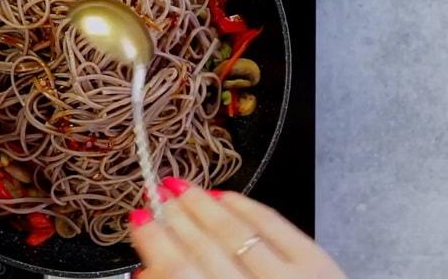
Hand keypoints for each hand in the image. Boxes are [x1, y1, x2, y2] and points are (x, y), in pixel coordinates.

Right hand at [129, 177, 346, 278]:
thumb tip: (147, 268)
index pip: (179, 273)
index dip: (156, 242)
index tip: (139, 220)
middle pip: (205, 248)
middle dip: (174, 216)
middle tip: (155, 194)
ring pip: (235, 230)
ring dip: (202, 204)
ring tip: (180, 187)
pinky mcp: (317, 264)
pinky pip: (273, 223)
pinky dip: (245, 205)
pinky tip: (224, 195)